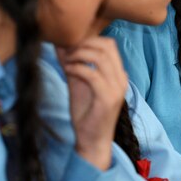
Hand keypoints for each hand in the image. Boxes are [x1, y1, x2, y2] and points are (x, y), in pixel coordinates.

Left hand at [56, 37, 127, 170]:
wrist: (92, 141)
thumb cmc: (86, 113)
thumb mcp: (77, 83)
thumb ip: (72, 64)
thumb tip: (59, 44)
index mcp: (117, 74)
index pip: (109, 44)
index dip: (89, 39)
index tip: (70, 44)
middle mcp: (121, 79)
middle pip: (107, 46)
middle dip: (84, 43)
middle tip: (68, 50)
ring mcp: (117, 88)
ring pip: (101, 57)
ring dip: (80, 54)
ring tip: (67, 60)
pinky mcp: (108, 99)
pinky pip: (93, 74)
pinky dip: (78, 68)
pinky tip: (67, 70)